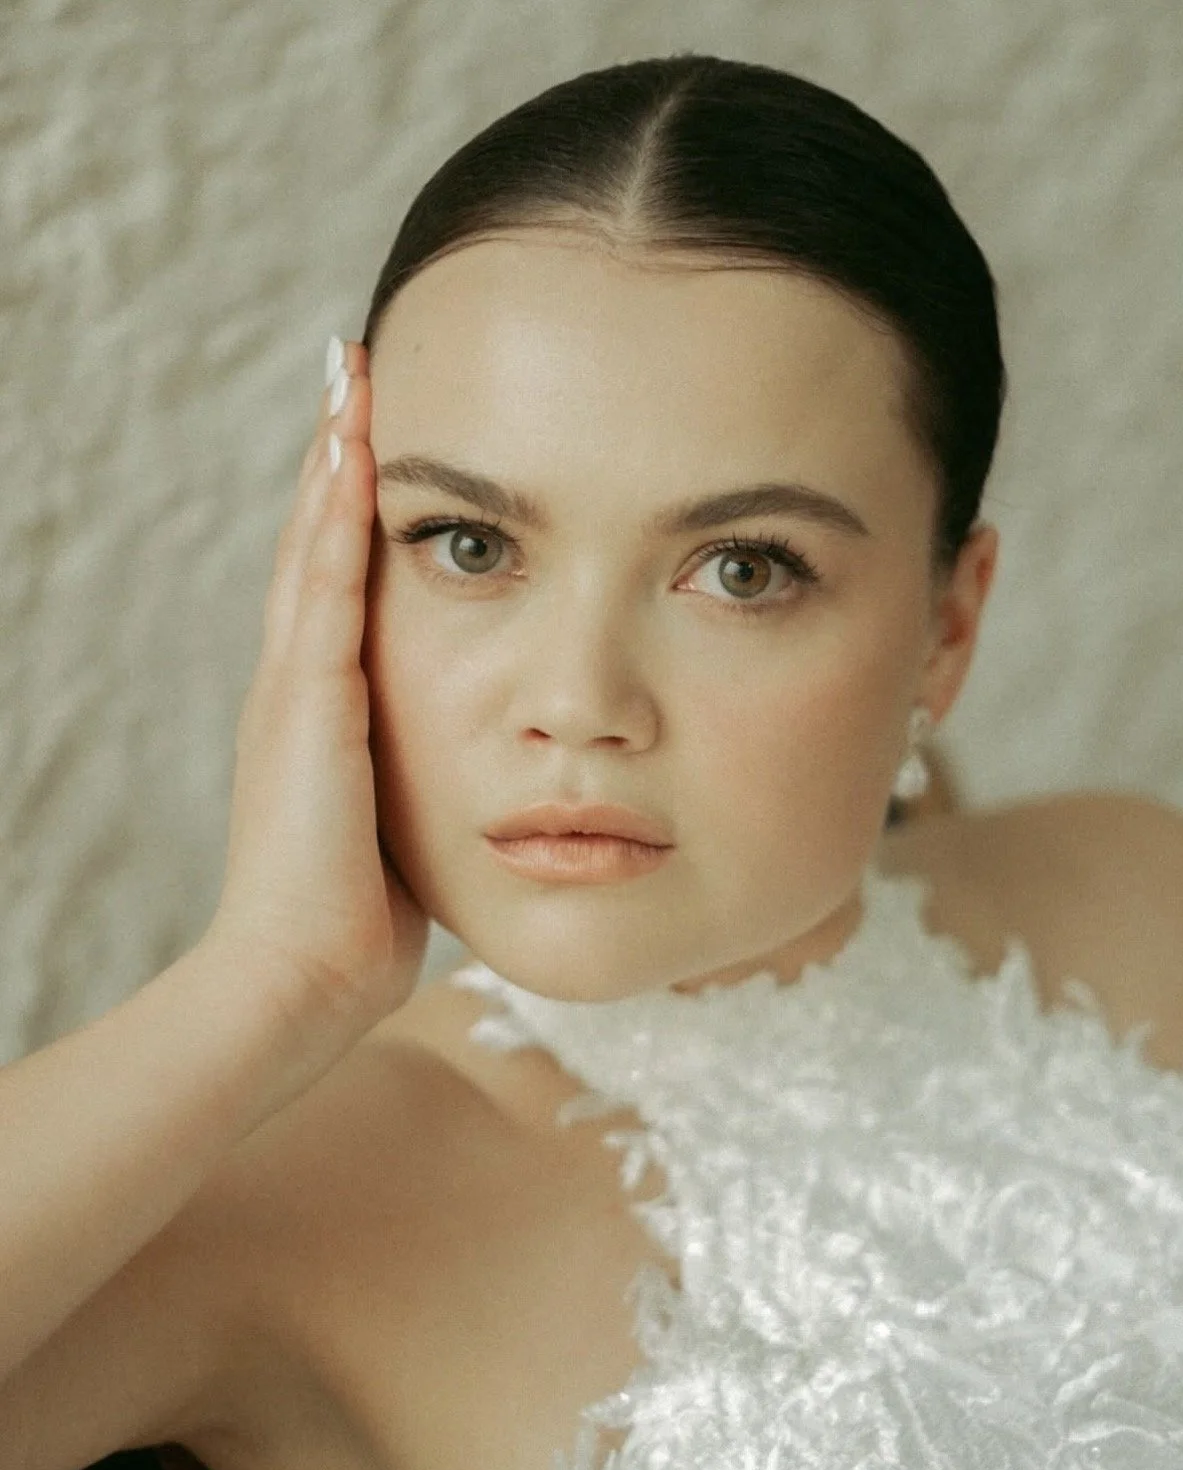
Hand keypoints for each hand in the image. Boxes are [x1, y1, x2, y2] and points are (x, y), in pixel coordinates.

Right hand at [204, 338, 429, 1033]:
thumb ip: (419, 780)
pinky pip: (325, 593)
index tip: (376, 437)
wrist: (300, 976)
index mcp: (319, 709)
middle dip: (336, 459)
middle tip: (353, 371)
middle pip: (317, 544)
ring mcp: (293, 690)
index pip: (336, 583)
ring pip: (313, 549)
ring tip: (350, 380)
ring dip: (333, 462)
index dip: (350, 509)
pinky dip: (335, 521)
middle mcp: (296, 683)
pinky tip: (353, 455)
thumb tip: (480, 770)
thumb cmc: (358, 919)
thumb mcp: (398, 826)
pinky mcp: (307, 708)